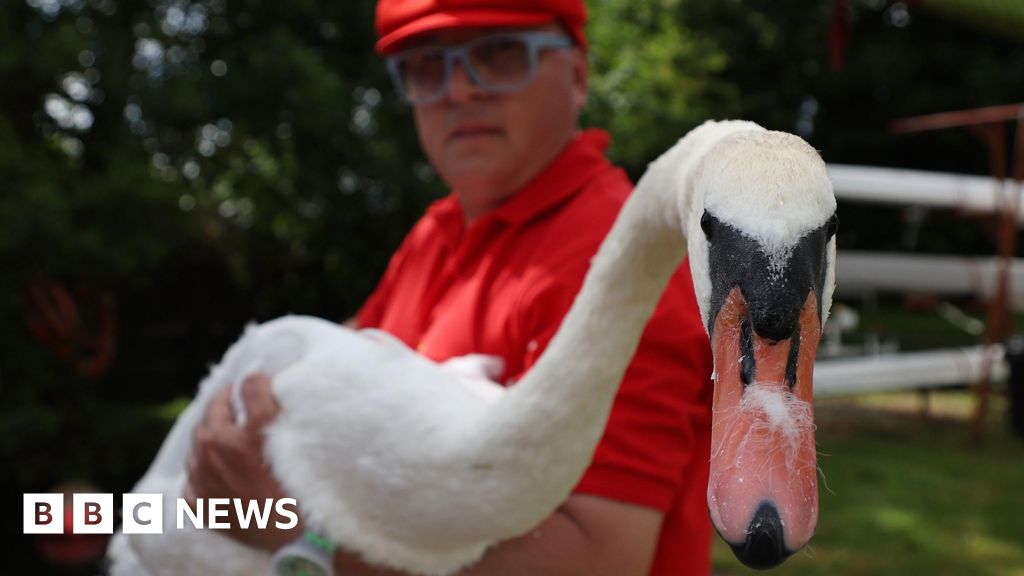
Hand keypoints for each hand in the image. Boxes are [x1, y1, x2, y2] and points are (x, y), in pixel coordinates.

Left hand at [184, 373, 302, 550]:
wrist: (294, 536)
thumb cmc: (291, 483)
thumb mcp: (279, 433)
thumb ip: (261, 399)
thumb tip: (252, 378)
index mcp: (222, 438)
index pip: (229, 396)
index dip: (244, 388)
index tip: (256, 387)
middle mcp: (206, 459)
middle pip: (209, 420)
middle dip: (224, 411)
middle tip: (245, 410)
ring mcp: (201, 485)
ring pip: (198, 449)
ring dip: (212, 439)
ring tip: (235, 441)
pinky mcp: (202, 508)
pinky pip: (192, 482)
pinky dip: (203, 472)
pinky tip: (220, 473)